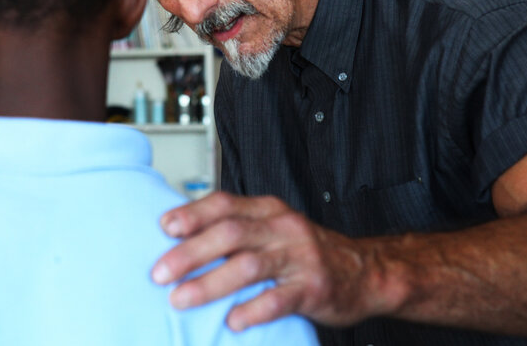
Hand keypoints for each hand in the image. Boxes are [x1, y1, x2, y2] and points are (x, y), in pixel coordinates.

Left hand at [151, 191, 378, 330]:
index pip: (226, 204)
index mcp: (270, 210)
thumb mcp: (276, 229)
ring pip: (249, 266)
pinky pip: (279, 299)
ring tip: (181, 299)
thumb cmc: (308, 252)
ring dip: (209, 284)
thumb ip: (240, 229)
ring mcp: (300, 257)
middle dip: (190, 253)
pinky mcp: (314, 288)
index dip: (193, 214)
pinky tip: (232, 322)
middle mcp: (283, 228)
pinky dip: (252, 310)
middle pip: (230, 234)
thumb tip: (183, 237)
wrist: (366, 271)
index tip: (164, 227)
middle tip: (160, 272)